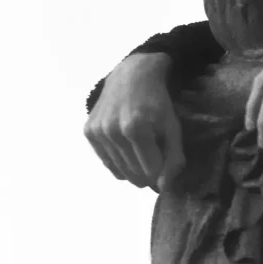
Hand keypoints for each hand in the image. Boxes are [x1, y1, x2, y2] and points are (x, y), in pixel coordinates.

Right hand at [83, 53, 185, 191]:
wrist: (132, 76)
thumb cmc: (158, 103)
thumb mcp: (173, 127)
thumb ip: (174, 158)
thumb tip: (164, 187)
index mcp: (136, 129)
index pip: (150, 172)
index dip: (162, 174)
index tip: (167, 166)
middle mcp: (112, 131)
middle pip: (134, 174)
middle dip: (149, 175)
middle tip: (157, 162)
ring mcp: (98, 131)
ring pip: (120, 171)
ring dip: (135, 171)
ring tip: (144, 156)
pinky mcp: (89, 131)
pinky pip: (107, 162)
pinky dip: (120, 164)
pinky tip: (129, 152)